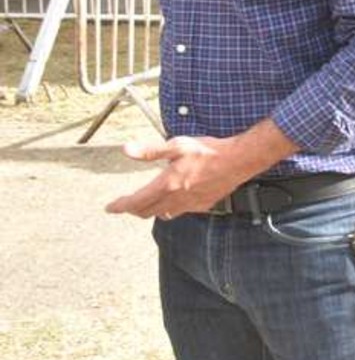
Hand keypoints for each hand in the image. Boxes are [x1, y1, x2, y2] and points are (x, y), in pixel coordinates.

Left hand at [105, 136, 252, 218]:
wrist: (239, 160)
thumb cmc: (210, 151)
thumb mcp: (178, 145)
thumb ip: (151, 150)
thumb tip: (127, 150)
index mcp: (167, 184)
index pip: (136, 201)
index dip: (120, 206)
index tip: (110, 208)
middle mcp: (176, 198)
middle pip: (147, 212)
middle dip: (133, 209)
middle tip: (126, 204)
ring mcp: (190, 204)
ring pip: (163, 214)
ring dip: (151, 211)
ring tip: (147, 204)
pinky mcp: (203, 205)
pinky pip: (181, 212)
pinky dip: (171, 209)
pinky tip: (174, 201)